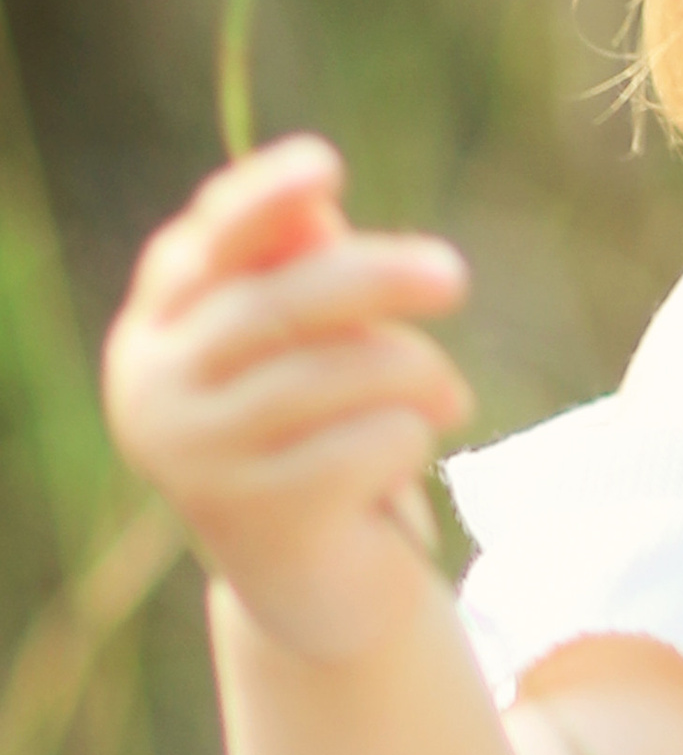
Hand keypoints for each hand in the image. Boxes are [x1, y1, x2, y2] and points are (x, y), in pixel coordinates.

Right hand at [103, 133, 472, 660]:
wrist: (319, 589)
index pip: (203, 247)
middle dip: (377, 277)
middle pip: (275, 304)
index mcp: (157, 333)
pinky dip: (412, 438)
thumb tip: (314, 206)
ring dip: (418, 374)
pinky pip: (370, 442)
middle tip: (455, 277)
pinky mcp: (263, 521)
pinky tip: (409, 457)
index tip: (328, 165)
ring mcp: (200, 461)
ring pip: (334, 373)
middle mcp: (155, 394)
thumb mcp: (309, 351)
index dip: (263, 200)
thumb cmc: (316, 438)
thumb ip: (303, 275)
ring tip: (447, 396)